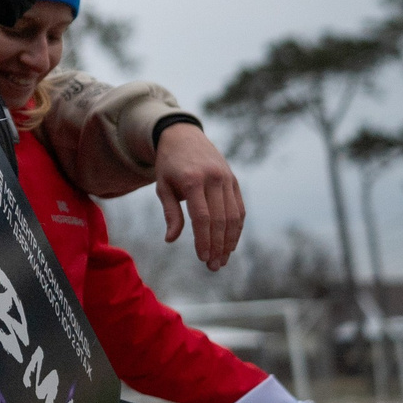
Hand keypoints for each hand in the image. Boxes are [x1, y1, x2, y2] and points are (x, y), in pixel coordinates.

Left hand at [155, 122, 244, 270]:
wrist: (183, 136)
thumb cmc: (168, 165)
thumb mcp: (162, 186)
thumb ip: (170, 213)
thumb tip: (171, 239)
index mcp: (192, 179)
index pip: (202, 217)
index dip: (204, 240)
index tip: (202, 258)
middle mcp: (214, 178)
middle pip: (221, 220)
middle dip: (218, 246)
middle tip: (213, 266)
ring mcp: (227, 178)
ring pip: (234, 217)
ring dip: (230, 242)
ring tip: (222, 260)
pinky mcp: (234, 180)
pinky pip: (239, 209)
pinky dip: (237, 228)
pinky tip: (230, 244)